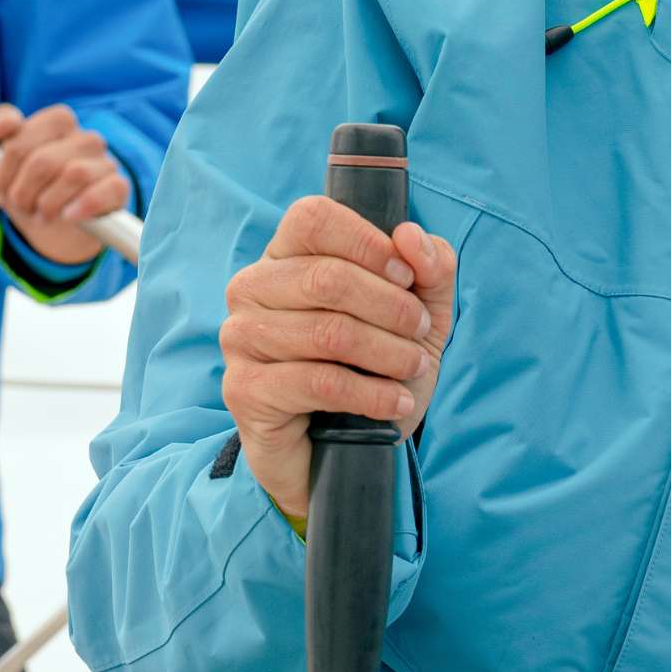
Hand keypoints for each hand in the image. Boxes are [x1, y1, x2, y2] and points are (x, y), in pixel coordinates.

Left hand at [0, 103, 131, 267]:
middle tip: (19, 206)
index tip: (0, 188)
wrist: (61, 226)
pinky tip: (68, 217)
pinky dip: (81, 207)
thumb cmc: (33, 186)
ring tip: (41, 215)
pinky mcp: (118, 187)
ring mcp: (105, 161)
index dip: (4, 169)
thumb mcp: (9, 160)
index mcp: (58, 121)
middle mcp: (85, 137)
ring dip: (48, 203)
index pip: (21, 138)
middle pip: (42, 161)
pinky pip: (101, 192)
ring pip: (73, 174)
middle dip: (22, 192)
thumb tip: (4, 127)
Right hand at [219, 194, 456, 521]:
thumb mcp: (419, 316)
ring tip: (412, 368)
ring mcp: (241, 338)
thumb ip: (429, 269)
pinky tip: (397, 403)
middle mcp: (251, 289)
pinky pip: (319, 382)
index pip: (312, 218)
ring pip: (328, 332)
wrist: (342, 453)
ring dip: (388, 353)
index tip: (407, 278)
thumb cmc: (374, 371)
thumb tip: (412, 237)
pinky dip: (372, 393)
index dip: (368, 242)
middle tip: (420, 333)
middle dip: (391, 307)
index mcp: (284, 256)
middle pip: (327, 276)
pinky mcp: (244, 390)